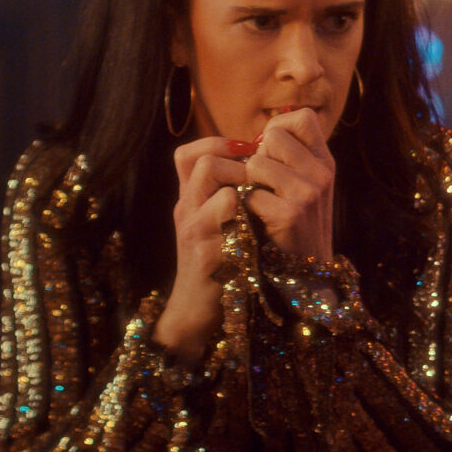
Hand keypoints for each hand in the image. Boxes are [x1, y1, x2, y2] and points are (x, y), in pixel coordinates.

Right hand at [157, 134, 254, 359]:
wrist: (201, 308)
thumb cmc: (222, 259)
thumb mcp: (222, 220)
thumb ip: (233, 191)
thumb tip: (264, 158)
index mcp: (192, 198)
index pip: (189, 153)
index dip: (217, 143)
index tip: (247, 154)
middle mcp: (187, 208)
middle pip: (204, 162)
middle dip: (239, 165)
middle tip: (260, 181)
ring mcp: (193, 231)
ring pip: (213, 186)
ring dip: (243, 188)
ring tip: (258, 203)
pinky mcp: (205, 256)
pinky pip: (223, 225)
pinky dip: (245, 222)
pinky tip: (258, 231)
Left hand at [244, 106, 336, 260]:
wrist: (306, 272)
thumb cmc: (297, 224)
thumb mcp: (307, 184)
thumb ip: (292, 157)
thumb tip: (265, 132)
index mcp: (325, 161)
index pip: (302, 118)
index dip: (280, 128)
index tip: (273, 152)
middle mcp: (322, 172)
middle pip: (273, 136)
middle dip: (259, 156)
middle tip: (264, 183)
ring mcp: (309, 192)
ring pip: (257, 163)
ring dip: (249, 183)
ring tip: (262, 202)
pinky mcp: (291, 214)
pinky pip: (250, 194)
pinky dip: (247, 207)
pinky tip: (259, 219)